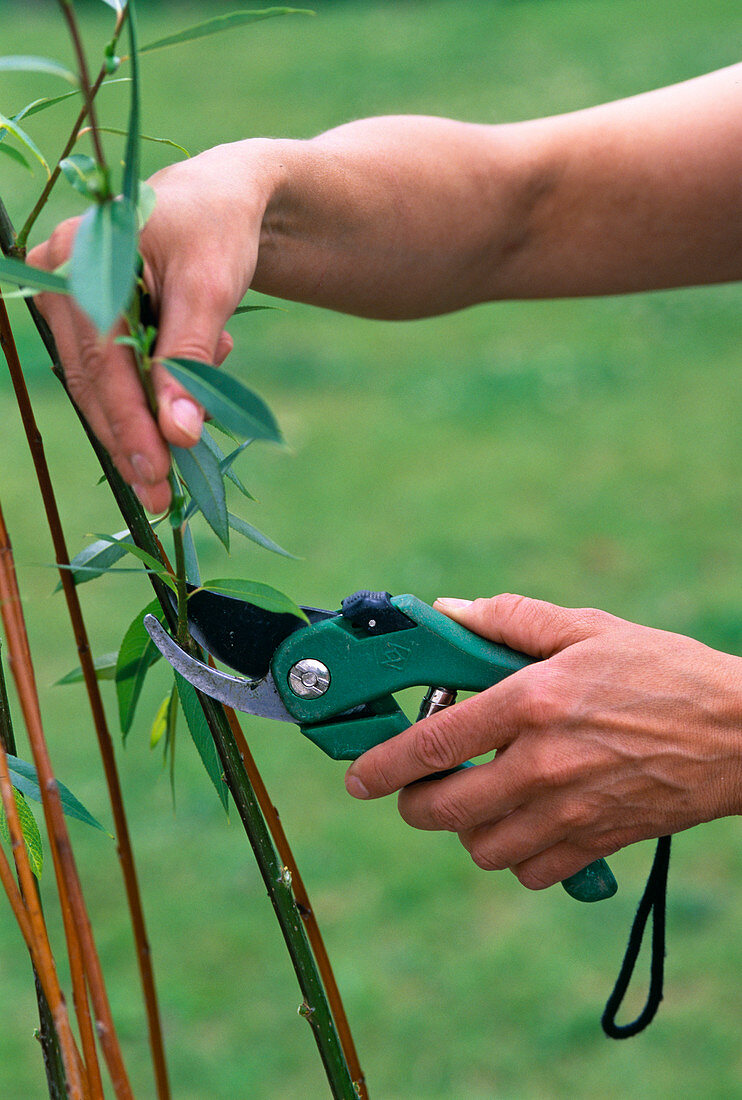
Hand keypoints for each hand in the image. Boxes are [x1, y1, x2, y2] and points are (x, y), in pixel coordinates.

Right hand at [27, 142, 274, 511]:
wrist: (223, 199)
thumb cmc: (217, 230)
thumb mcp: (209, 289)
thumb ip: (189, 359)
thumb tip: (177, 435)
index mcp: (79, 259)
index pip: (100, 363)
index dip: (129, 424)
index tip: (156, 473)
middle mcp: (58, 280)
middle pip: (92, 382)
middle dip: (130, 440)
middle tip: (160, 497)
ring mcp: (67, 301)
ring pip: (100, 386)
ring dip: (143, 423)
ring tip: (187, 450)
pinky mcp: (87, 321)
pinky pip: (113, 374)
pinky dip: (150, 395)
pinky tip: (189, 394)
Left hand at [345, 594, 741, 889]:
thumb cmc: (664, 673)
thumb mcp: (588, 629)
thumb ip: (511, 620)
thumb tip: (451, 613)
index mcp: (532, 702)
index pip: (432, 742)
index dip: (382, 764)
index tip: (359, 776)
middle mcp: (541, 763)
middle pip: (441, 808)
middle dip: (412, 803)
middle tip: (416, 787)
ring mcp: (569, 810)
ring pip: (480, 847)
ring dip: (465, 828)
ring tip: (477, 799)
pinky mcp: (596, 842)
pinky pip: (529, 872)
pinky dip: (516, 855)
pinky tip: (526, 823)